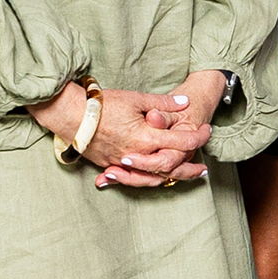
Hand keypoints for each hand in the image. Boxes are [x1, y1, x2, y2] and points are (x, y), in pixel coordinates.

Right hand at [95, 68, 221, 188]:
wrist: (70, 115)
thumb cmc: (103, 105)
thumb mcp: (136, 98)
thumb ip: (163, 103)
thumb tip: (185, 102)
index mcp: (147, 137)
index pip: (182, 141)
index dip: (198, 137)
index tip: (207, 131)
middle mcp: (138, 154)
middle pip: (171, 167)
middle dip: (190, 168)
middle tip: (203, 169)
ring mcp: (123, 163)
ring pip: (153, 177)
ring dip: (171, 177)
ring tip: (184, 177)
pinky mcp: (110, 165)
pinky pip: (134, 178)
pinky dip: (148, 179)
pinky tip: (156, 178)